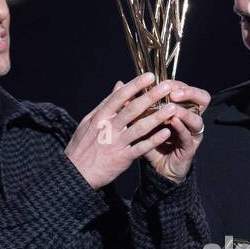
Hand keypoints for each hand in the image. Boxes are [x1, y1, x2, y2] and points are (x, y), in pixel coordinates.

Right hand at [65, 74, 180, 189]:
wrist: (76, 173)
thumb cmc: (83, 145)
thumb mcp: (90, 121)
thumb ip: (107, 103)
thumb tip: (119, 84)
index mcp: (100, 116)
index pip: (120, 96)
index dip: (136, 85)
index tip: (150, 76)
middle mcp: (108, 128)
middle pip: (133, 109)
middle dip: (152, 96)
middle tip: (168, 86)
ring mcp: (115, 143)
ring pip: (140, 127)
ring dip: (158, 117)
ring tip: (173, 108)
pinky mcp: (122, 158)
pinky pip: (141, 147)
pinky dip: (154, 140)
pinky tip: (167, 132)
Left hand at [140, 82, 209, 182]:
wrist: (156, 167)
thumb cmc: (150, 140)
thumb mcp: (141, 119)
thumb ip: (134, 103)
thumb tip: (120, 85)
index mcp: (182, 107)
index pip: (187, 90)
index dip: (178, 84)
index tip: (162, 81)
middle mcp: (191, 118)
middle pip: (202, 99)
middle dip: (189, 93)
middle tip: (174, 92)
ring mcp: (192, 133)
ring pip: (196, 119)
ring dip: (185, 112)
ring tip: (173, 108)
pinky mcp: (190, 148)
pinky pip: (188, 136)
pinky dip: (181, 128)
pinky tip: (174, 122)